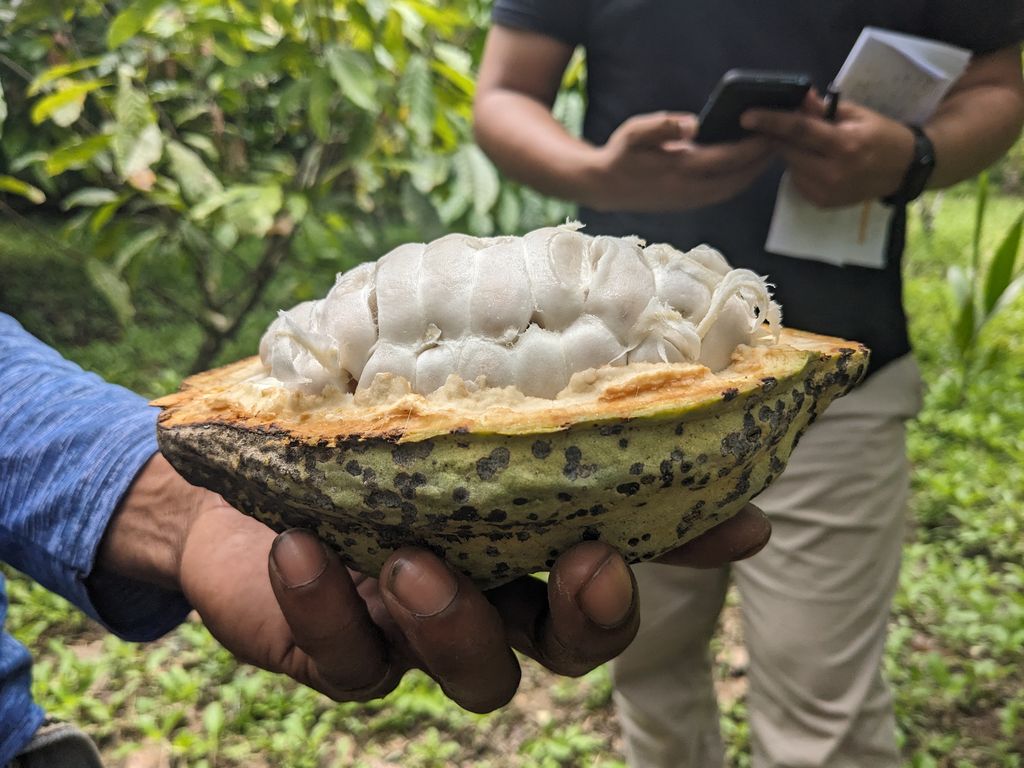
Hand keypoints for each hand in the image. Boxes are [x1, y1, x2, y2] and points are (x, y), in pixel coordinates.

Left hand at [96, 455, 769, 711]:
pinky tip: (303, 547)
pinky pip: (352, 664)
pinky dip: (328, 607)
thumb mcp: (423, 389)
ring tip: (412, 559)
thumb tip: (609, 351)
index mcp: (525, 533)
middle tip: (586, 560)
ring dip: (457, 622)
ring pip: (479, 673)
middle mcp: (493, 593)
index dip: (686, 549)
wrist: (232, 463)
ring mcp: (421, 632)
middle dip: (593, 614)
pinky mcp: (340, 651)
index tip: (742, 524)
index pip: (626, 551)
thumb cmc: (345, 419)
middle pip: (573, 643)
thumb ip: (509, 390)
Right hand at [588, 111, 775, 211]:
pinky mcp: (690, 204)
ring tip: (770, 148)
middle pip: (739, 178)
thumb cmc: (620, 154)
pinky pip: (724, 193)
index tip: (773, 129)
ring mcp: (691, 201)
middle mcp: (690, 191)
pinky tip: (748, 163)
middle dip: (762, 160)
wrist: (604, 187)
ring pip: (734, 189)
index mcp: (680, 170)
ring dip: (755, 171)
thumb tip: (695, 123)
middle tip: (783, 136)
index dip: (754, 146)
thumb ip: (663, 126)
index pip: (728, 159)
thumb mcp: (633, 133)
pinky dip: (741, 178)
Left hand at [741, 93, 914, 207]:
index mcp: (844, 145)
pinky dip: (801, 169)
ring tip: (813, 146)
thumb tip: (797, 96)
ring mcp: (827, 192)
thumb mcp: (857, 115)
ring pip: (791, 168)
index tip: (747, 116)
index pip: (799, 130)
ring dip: (792, 154)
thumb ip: (823, 109)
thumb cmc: (882, 135)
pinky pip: (798, 182)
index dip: (771, 122)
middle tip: (783, 126)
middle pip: (789, 151)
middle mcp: (833, 173)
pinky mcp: (823, 204)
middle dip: (781, 137)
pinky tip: (818, 163)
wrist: (906, 169)